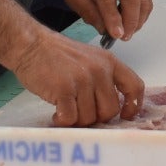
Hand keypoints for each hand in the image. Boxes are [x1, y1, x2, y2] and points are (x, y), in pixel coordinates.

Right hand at [11, 28, 144, 126]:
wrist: (31, 44)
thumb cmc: (57, 55)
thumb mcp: (89, 59)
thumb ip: (103, 79)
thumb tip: (110, 111)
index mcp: (109, 62)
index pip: (135, 86)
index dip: (133, 106)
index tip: (124, 116)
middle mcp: (100, 70)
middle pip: (110, 110)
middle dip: (95, 118)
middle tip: (80, 112)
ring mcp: (83, 79)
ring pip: (89, 118)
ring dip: (76, 120)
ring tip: (65, 110)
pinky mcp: (64, 89)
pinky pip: (70, 119)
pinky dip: (62, 121)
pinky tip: (56, 114)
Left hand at [62, 0, 153, 41]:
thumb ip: (88, 12)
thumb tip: (105, 30)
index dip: (113, 18)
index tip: (116, 35)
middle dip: (130, 21)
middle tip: (124, 38)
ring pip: (143, 1)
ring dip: (138, 21)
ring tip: (127, 33)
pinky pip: (147, 2)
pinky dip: (142, 16)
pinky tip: (132, 23)